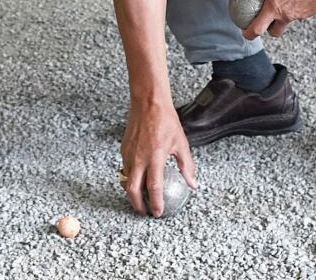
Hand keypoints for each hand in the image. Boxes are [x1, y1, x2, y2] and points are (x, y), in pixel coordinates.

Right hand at [120, 100, 197, 216]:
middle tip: (144, 212)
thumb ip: (186, 165)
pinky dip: (129, 178)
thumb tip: (192, 183)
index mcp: (155, 157)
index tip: (158, 213)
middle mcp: (139, 158)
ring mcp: (129, 153)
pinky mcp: (123, 148)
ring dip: (132, 193)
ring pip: (126, 180)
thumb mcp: (181, 143)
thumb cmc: (165, 120)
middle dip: (137, 205)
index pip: (153, 187)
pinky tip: (136, 179)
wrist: (148, 102)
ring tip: (140, 199)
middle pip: (133, 190)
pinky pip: (124, 168)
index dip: (156, 203)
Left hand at [234, 0, 315, 38]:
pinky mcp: (313, 10)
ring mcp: (302, 14)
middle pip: (276, 31)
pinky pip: (302, 12)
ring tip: (283, 2)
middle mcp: (288, 15)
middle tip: (265, 20)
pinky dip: (297, 7)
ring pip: (290, 20)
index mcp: (274, 8)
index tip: (246, 33)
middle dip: (269, 29)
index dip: (249, 34)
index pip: (258, 29)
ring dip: (285, 15)